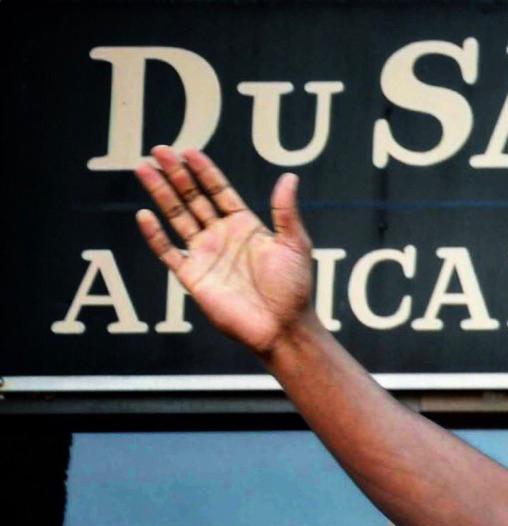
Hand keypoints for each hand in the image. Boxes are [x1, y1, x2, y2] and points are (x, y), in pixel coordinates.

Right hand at [134, 146, 314, 356]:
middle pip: (193, 198)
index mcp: (246, 226)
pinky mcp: (192, 275)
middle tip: (159, 150)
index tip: (189, 151)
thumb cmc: (294, 288)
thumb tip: (289, 177)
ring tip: (144, 169)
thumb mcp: (294, 244)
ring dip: (161, 194)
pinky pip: (168, 252)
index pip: (219, 192)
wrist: (281, 325)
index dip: (204, 171)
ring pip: (177, 217)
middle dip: (176, 174)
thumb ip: (285, 211)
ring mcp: (205, 254)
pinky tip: (144, 215)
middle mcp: (222, 237)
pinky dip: (154, 235)